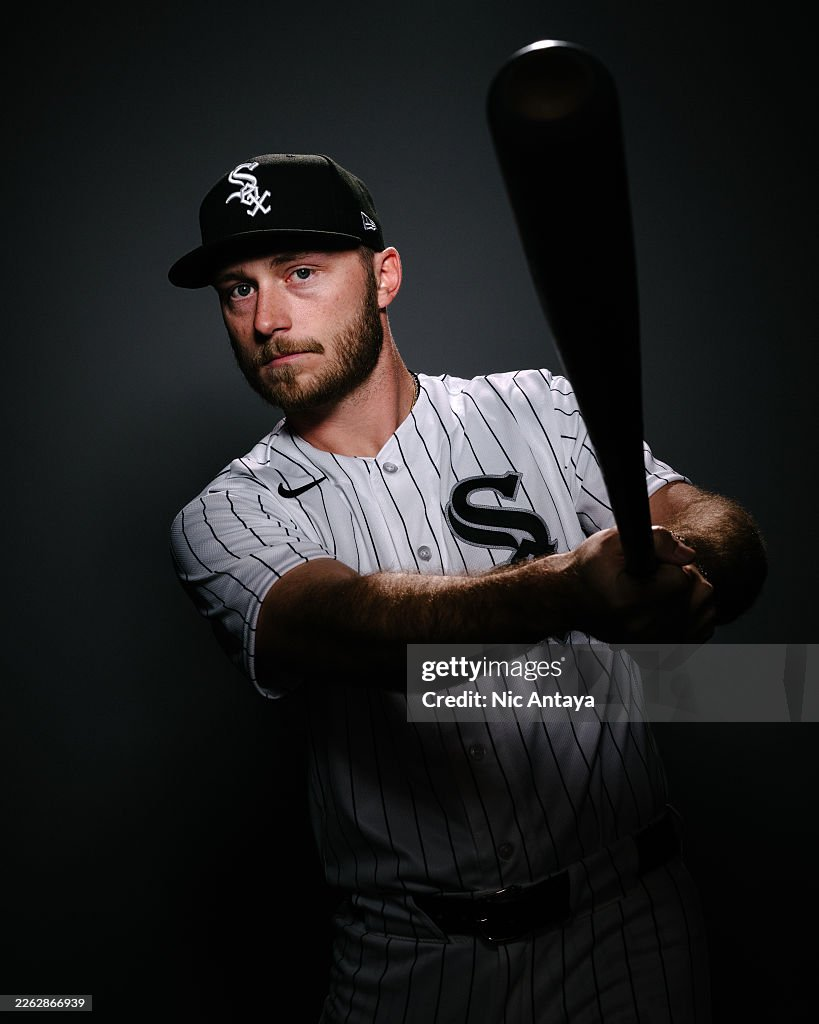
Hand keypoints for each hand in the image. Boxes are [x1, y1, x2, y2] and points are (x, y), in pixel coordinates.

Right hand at [560, 525, 715, 643]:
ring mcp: (650, 644)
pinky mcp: (656, 652)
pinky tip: (673, 607)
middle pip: (697, 598)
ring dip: (692, 598)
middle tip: (661, 574)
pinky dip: (694, 618)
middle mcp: (641, 628)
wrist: (570, 599)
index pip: (681, 579)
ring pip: (704, 615)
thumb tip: (688, 554)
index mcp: (629, 601)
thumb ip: (655, 539)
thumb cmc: (588, 571)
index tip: (655, 566)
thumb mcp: (612, 542)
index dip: (672, 565)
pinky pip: (699, 634)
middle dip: (686, 580)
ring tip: (667, 590)